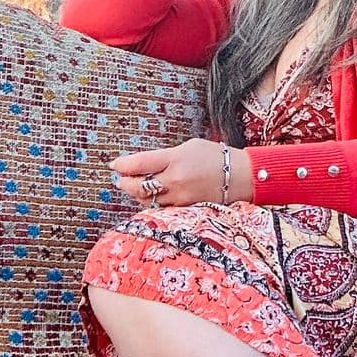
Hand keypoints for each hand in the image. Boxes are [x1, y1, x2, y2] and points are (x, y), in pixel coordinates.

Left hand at [109, 138, 239, 208]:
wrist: (242, 176)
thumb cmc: (215, 156)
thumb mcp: (189, 146)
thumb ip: (165, 157)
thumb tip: (143, 164)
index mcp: (175, 159)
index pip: (139, 164)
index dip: (122, 165)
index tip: (115, 165)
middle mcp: (176, 180)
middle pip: (138, 187)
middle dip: (125, 183)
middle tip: (121, 178)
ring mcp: (180, 198)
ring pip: (147, 201)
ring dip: (137, 194)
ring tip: (135, 187)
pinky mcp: (186, 209)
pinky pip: (162, 208)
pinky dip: (153, 203)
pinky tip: (151, 197)